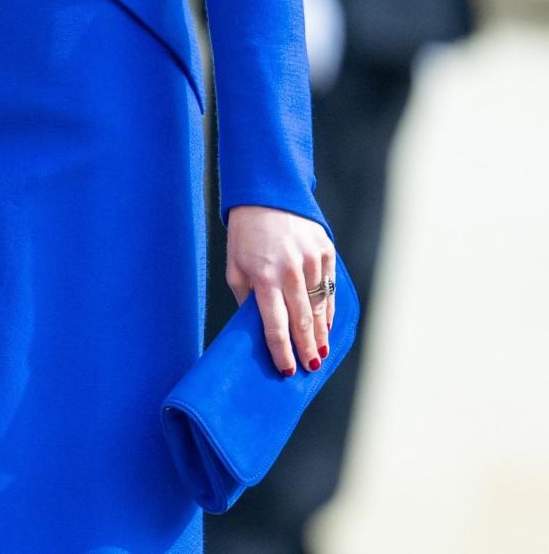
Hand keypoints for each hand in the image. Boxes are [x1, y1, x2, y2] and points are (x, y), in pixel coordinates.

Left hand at [226, 205, 335, 376]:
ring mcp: (311, 260)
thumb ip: (246, 299)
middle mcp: (290, 270)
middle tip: (310, 368)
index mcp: (264, 277)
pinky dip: (329, 308)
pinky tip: (327, 324)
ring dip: (321, 333)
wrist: (267, 195)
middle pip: (302, 321)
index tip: (288, 371)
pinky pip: (330, 288)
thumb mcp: (235, 267)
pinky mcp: (325, 250)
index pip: (275, 326)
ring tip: (321, 352)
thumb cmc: (246, 235)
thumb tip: (258, 328)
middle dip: (307, 349)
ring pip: (320, 307)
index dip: (282, 352)